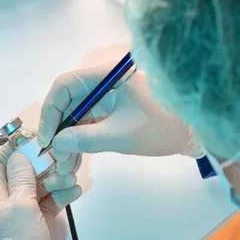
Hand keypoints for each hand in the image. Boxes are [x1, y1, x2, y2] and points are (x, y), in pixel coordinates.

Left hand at [0, 145, 81, 239]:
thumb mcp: (19, 206)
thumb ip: (22, 178)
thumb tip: (20, 154)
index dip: (13, 148)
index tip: (34, 138)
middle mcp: (4, 201)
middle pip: (21, 172)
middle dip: (40, 163)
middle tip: (61, 154)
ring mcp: (21, 213)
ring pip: (37, 186)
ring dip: (54, 179)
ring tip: (71, 175)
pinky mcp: (37, 224)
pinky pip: (48, 203)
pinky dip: (60, 195)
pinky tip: (75, 190)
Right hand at [38, 64, 203, 166]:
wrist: (193, 134)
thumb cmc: (162, 127)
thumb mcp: (122, 135)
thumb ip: (85, 138)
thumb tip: (56, 143)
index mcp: (107, 76)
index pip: (65, 85)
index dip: (50, 110)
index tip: (46, 136)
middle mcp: (102, 83)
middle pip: (66, 101)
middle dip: (57, 129)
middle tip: (54, 156)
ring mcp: (105, 98)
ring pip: (73, 116)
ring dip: (66, 140)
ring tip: (64, 164)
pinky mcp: (109, 113)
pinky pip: (85, 125)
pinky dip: (78, 142)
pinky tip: (74, 160)